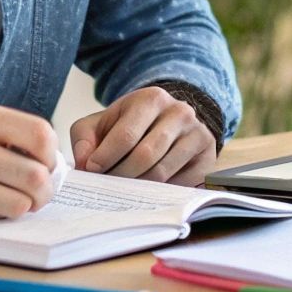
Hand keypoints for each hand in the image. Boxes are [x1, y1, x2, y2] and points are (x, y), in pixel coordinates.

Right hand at [0, 101, 59, 224]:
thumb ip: (13, 132)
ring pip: (19, 204)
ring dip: (26, 205)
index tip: (48, 161)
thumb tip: (55, 164)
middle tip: (42, 189)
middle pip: (34, 176)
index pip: (39, 135)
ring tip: (19, 198)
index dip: (52, 153)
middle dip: (47, 187)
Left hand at [70, 87, 216, 186]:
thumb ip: (84, 138)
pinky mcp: (207, 157)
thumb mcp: (103, 123)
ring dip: (138, 186)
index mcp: (151, 99)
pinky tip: (148, 189)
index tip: (91, 170)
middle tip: (107, 185)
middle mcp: (179, 112)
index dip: (105, 157)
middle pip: (145, 155)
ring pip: (162, 172)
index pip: (126, 135)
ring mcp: (197, 134)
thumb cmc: (130, 124)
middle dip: (120, 175)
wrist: (169, 121)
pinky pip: (180, 184)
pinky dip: (160, 192)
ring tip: (124, 188)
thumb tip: (84, 162)